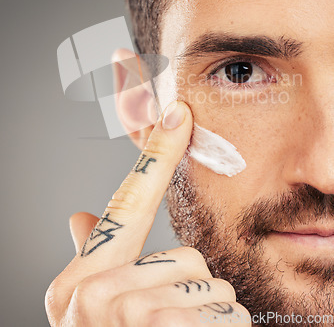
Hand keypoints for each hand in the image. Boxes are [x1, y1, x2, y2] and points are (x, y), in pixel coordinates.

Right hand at [45, 101, 250, 325]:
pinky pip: (229, 315)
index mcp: (82, 279)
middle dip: (191, 288)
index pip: (129, 203)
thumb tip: (78, 218)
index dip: (157, 154)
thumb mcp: (83, 307)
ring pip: (212, 287)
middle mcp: (97, 293)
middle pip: (189, 257)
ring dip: (207, 314)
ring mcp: (129, 313)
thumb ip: (89, 256)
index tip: (178, 112)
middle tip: (169, 320)